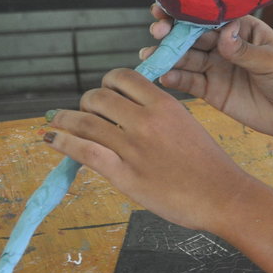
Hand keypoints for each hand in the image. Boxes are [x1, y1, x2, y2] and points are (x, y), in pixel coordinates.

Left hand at [46, 68, 259, 231]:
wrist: (221, 195)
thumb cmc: (209, 164)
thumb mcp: (187, 125)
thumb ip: (159, 115)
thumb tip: (130, 112)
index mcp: (165, 105)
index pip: (123, 77)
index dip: (108, 82)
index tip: (106, 92)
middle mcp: (146, 121)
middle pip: (99, 97)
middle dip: (88, 101)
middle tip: (87, 112)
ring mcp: (132, 147)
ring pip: (85, 121)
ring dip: (66, 119)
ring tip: (58, 121)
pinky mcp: (123, 173)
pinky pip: (83, 150)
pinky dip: (62, 141)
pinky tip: (52, 139)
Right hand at [144, 5, 272, 138]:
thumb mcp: (272, 62)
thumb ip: (245, 51)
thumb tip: (223, 34)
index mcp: (242, 28)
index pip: (211, 17)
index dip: (188, 12)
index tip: (167, 8)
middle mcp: (225, 45)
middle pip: (193, 35)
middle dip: (172, 32)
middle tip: (158, 31)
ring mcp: (217, 67)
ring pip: (186, 58)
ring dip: (167, 55)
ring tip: (151, 55)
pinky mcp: (213, 90)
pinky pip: (190, 82)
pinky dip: (176, 79)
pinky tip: (164, 76)